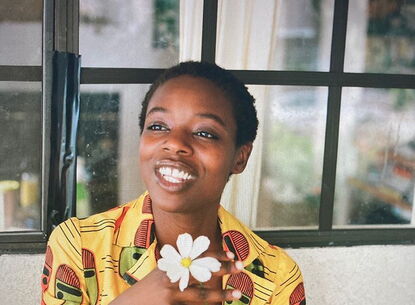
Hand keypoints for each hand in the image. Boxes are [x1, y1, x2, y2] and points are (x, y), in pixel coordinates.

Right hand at [109, 251, 243, 304]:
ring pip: (201, 295)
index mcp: (172, 265)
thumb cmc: (148, 290)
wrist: (128, 304)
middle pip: (202, 271)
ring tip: (237, 294)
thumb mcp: (163, 273)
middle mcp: (172, 276)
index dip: (216, 254)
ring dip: (220, 295)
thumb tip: (204, 265)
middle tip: (240, 266)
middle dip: (223, 268)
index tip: (231, 254)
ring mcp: (171, 293)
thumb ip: (180, 268)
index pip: (197, 255)